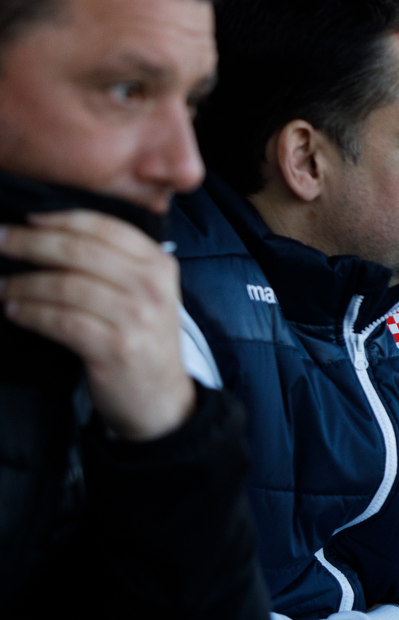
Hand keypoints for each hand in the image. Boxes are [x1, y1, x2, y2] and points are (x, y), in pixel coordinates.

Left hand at [0, 210, 195, 439]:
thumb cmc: (143, 340)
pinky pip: (60, 321)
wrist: (161, 399)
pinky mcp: (115, 348)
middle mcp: (151, 288)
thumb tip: (52, 233)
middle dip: (30, 243)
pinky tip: (14, 311)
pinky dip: (31, 313)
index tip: (27, 220)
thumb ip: (117, 264)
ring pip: (65, 285)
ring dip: (24, 284)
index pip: (105, 228)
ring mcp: (136, 318)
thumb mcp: (147, 295)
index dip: (61, 220)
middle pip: (79, 251)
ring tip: (2, 286)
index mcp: (159, 266)